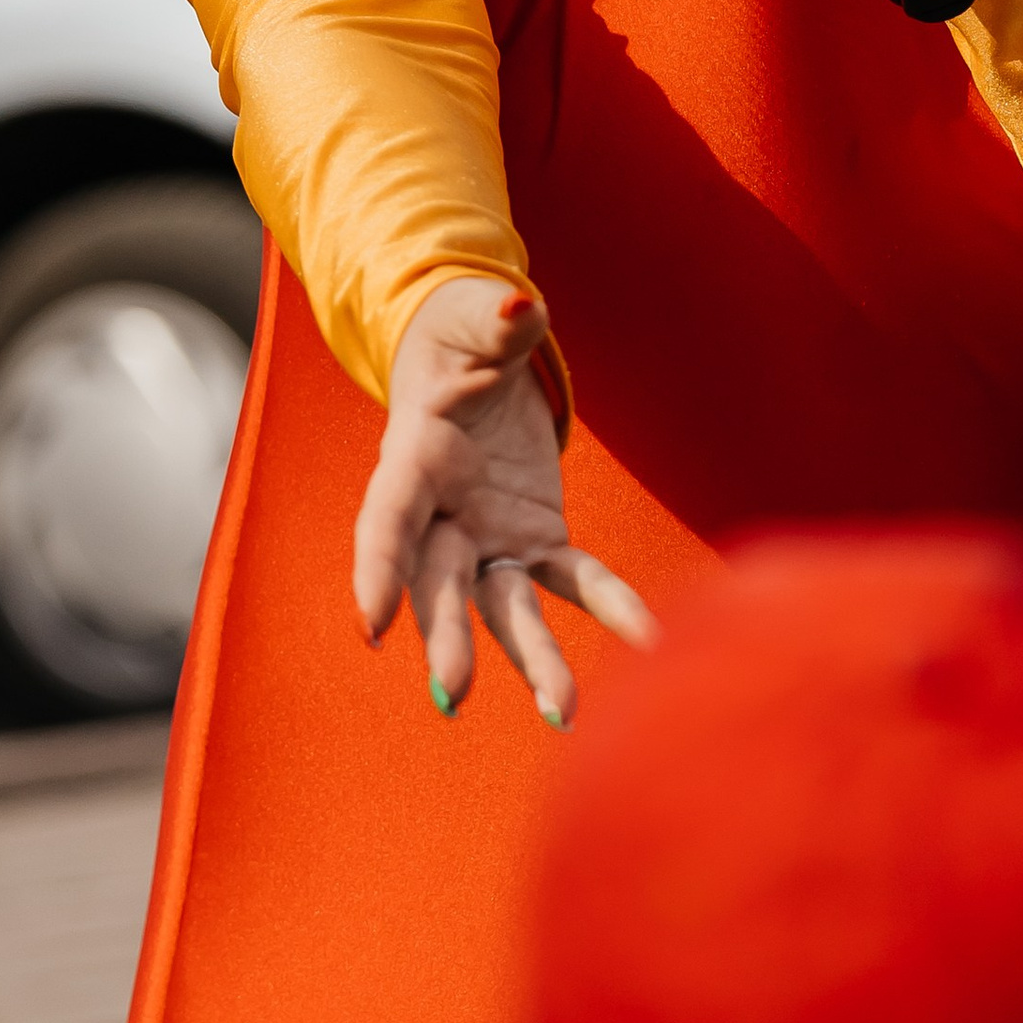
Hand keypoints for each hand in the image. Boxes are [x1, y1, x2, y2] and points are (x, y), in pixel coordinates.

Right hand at [354, 277, 656, 723]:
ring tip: (564, 712)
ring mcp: (488, 535)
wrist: (478, 354)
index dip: (376, 568)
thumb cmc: (463, 331)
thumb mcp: (475, 316)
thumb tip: (520, 310)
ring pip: (504, 604)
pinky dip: (612, 607)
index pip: (388, 517)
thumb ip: (494, 321)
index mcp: (413, 454)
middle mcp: (442, 512)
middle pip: (440, 581)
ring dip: (530, 656)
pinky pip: (575, 579)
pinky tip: (653, 640)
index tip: (370, 623)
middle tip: (454, 691)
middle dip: (445, 634)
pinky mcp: (536, 539)